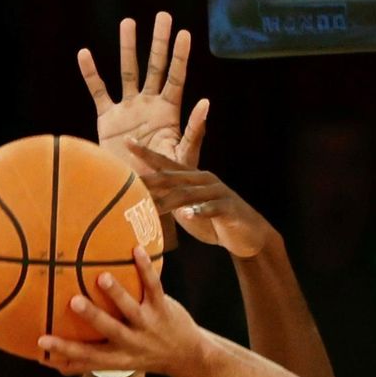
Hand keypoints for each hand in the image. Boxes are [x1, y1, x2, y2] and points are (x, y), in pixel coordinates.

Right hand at [36, 248, 205, 376]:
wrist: (188, 357)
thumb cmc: (143, 355)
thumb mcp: (117, 362)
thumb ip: (88, 361)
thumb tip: (50, 362)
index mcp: (117, 357)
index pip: (87, 355)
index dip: (64, 348)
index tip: (41, 340)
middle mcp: (132, 342)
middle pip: (110, 330)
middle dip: (92, 316)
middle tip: (73, 301)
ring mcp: (148, 324)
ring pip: (131, 308)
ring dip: (117, 293)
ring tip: (102, 276)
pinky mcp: (163, 308)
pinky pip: (154, 287)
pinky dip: (146, 268)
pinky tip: (136, 250)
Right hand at [78, 12, 209, 171]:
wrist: (138, 191)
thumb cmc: (167, 177)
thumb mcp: (184, 154)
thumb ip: (195, 129)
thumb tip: (206, 102)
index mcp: (169, 111)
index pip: (176, 77)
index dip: (180, 56)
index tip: (184, 33)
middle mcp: (149, 104)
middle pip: (155, 66)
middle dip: (158, 42)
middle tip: (162, 16)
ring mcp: (128, 109)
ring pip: (128, 72)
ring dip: (127, 48)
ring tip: (128, 22)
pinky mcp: (108, 119)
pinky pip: (98, 91)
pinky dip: (91, 74)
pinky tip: (85, 53)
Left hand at [127, 142, 274, 258]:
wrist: (248, 235)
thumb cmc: (213, 222)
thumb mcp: (187, 209)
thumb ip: (168, 201)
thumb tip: (139, 201)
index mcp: (192, 178)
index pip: (165, 163)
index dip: (146, 153)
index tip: (127, 141)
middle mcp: (203, 180)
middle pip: (172, 177)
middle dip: (150, 179)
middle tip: (130, 181)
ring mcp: (217, 192)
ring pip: (188, 194)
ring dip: (168, 201)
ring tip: (151, 207)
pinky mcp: (229, 208)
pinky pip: (212, 208)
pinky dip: (199, 211)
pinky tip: (187, 214)